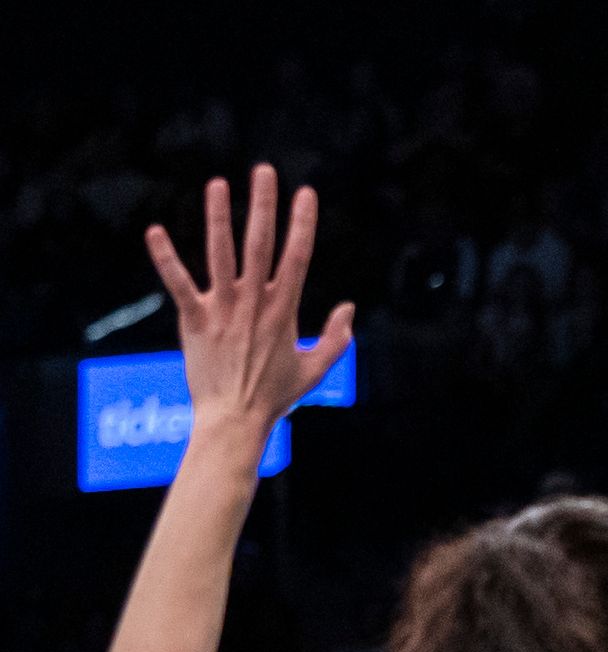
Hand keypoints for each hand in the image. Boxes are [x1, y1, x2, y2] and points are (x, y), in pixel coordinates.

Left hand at [145, 167, 354, 453]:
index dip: (302, 223)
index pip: (297, 258)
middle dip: (263, 205)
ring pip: (221, 254)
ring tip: (217, 184)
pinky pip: (179, 283)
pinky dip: (165, 258)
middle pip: (260, 244)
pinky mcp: (195, 319)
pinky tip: (155, 231)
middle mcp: (254, 303)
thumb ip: (337, 338)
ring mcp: (223, 309)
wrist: (235, 418)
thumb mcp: (316, 369)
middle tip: (264, 172)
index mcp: (284, 311)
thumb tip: (348, 309)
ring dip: (218, 216)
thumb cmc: (276, 396)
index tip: (305, 194)